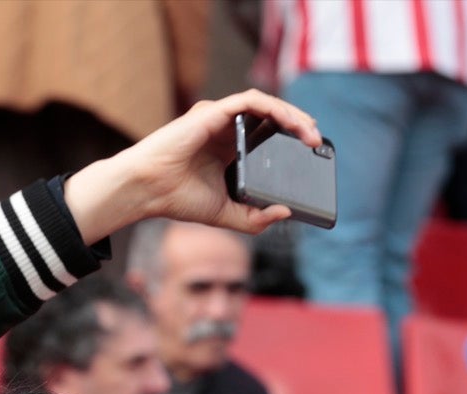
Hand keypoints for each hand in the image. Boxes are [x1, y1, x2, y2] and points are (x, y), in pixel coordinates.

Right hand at [64, 89, 321, 243]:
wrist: (149, 191)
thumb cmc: (178, 199)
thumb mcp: (227, 215)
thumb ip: (255, 218)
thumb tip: (286, 212)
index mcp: (228, 150)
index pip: (266, 135)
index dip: (291, 139)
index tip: (311, 153)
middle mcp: (226, 129)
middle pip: (271, 118)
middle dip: (298, 126)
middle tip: (316, 143)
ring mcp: (219, 118)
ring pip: (265, 105)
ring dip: (292, 116)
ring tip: (310, 133)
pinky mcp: (213, 111)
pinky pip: (251, 101)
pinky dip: (274, 109)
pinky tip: (291, 123)